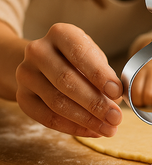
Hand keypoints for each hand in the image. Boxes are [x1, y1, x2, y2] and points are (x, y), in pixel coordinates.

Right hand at [15, 23, 122, 137]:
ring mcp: (26, 74)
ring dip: (86, 119)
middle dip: (95, 102)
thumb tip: (116, 98)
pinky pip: (47, 117)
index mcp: (61, 34)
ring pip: (57, 102)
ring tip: (109, 128)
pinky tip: (92, 131)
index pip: (80, 54)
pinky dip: (72, 127)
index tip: (117, 92)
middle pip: (67, 80)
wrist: (43, 61)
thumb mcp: (92, 55)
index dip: (99, 75)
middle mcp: (39, 51)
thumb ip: (104, 73)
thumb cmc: (77, 58)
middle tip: (116, 117)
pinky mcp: (22, 96)